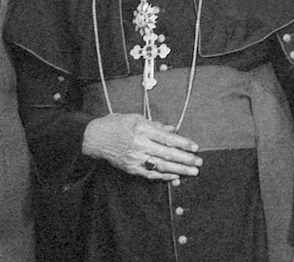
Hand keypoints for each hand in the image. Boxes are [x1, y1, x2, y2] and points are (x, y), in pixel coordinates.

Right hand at [82, 113, 202, 179]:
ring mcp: (136, 158)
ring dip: (179, 170)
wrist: (95, 138)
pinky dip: (164, 176)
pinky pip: (151, 174)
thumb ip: (156, 125)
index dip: (183, 143)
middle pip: (167, 153)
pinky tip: (174, 177)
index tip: (195, 147)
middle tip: (199, 162)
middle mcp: (140, 144)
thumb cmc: (114, 125)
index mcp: (142, 129)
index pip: (167, 138)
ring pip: (161, 166)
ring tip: (192, 172)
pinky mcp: (132, 168)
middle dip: (185, 159)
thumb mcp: (135, 117)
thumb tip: (172, 129)